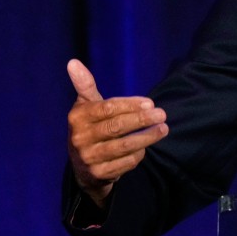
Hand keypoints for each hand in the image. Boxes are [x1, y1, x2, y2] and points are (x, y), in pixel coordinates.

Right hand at [66, 59, 168, 206]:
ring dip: (147, 137)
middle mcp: (79, 138)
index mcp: (77, 117)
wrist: (83, 165)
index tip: (150, 102)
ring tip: (163, 129)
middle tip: (162, 114)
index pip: (108, 108)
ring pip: (124, 146)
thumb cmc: (91, 127)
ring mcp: (88, 158)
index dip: (130, 105)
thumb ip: (85, 85)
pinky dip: (138, 154)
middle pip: (116, 127)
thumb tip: (73, 62)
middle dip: (142, 120)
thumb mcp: (87, 105)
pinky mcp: (98, 174)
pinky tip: (145, 147)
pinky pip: (126, 163)